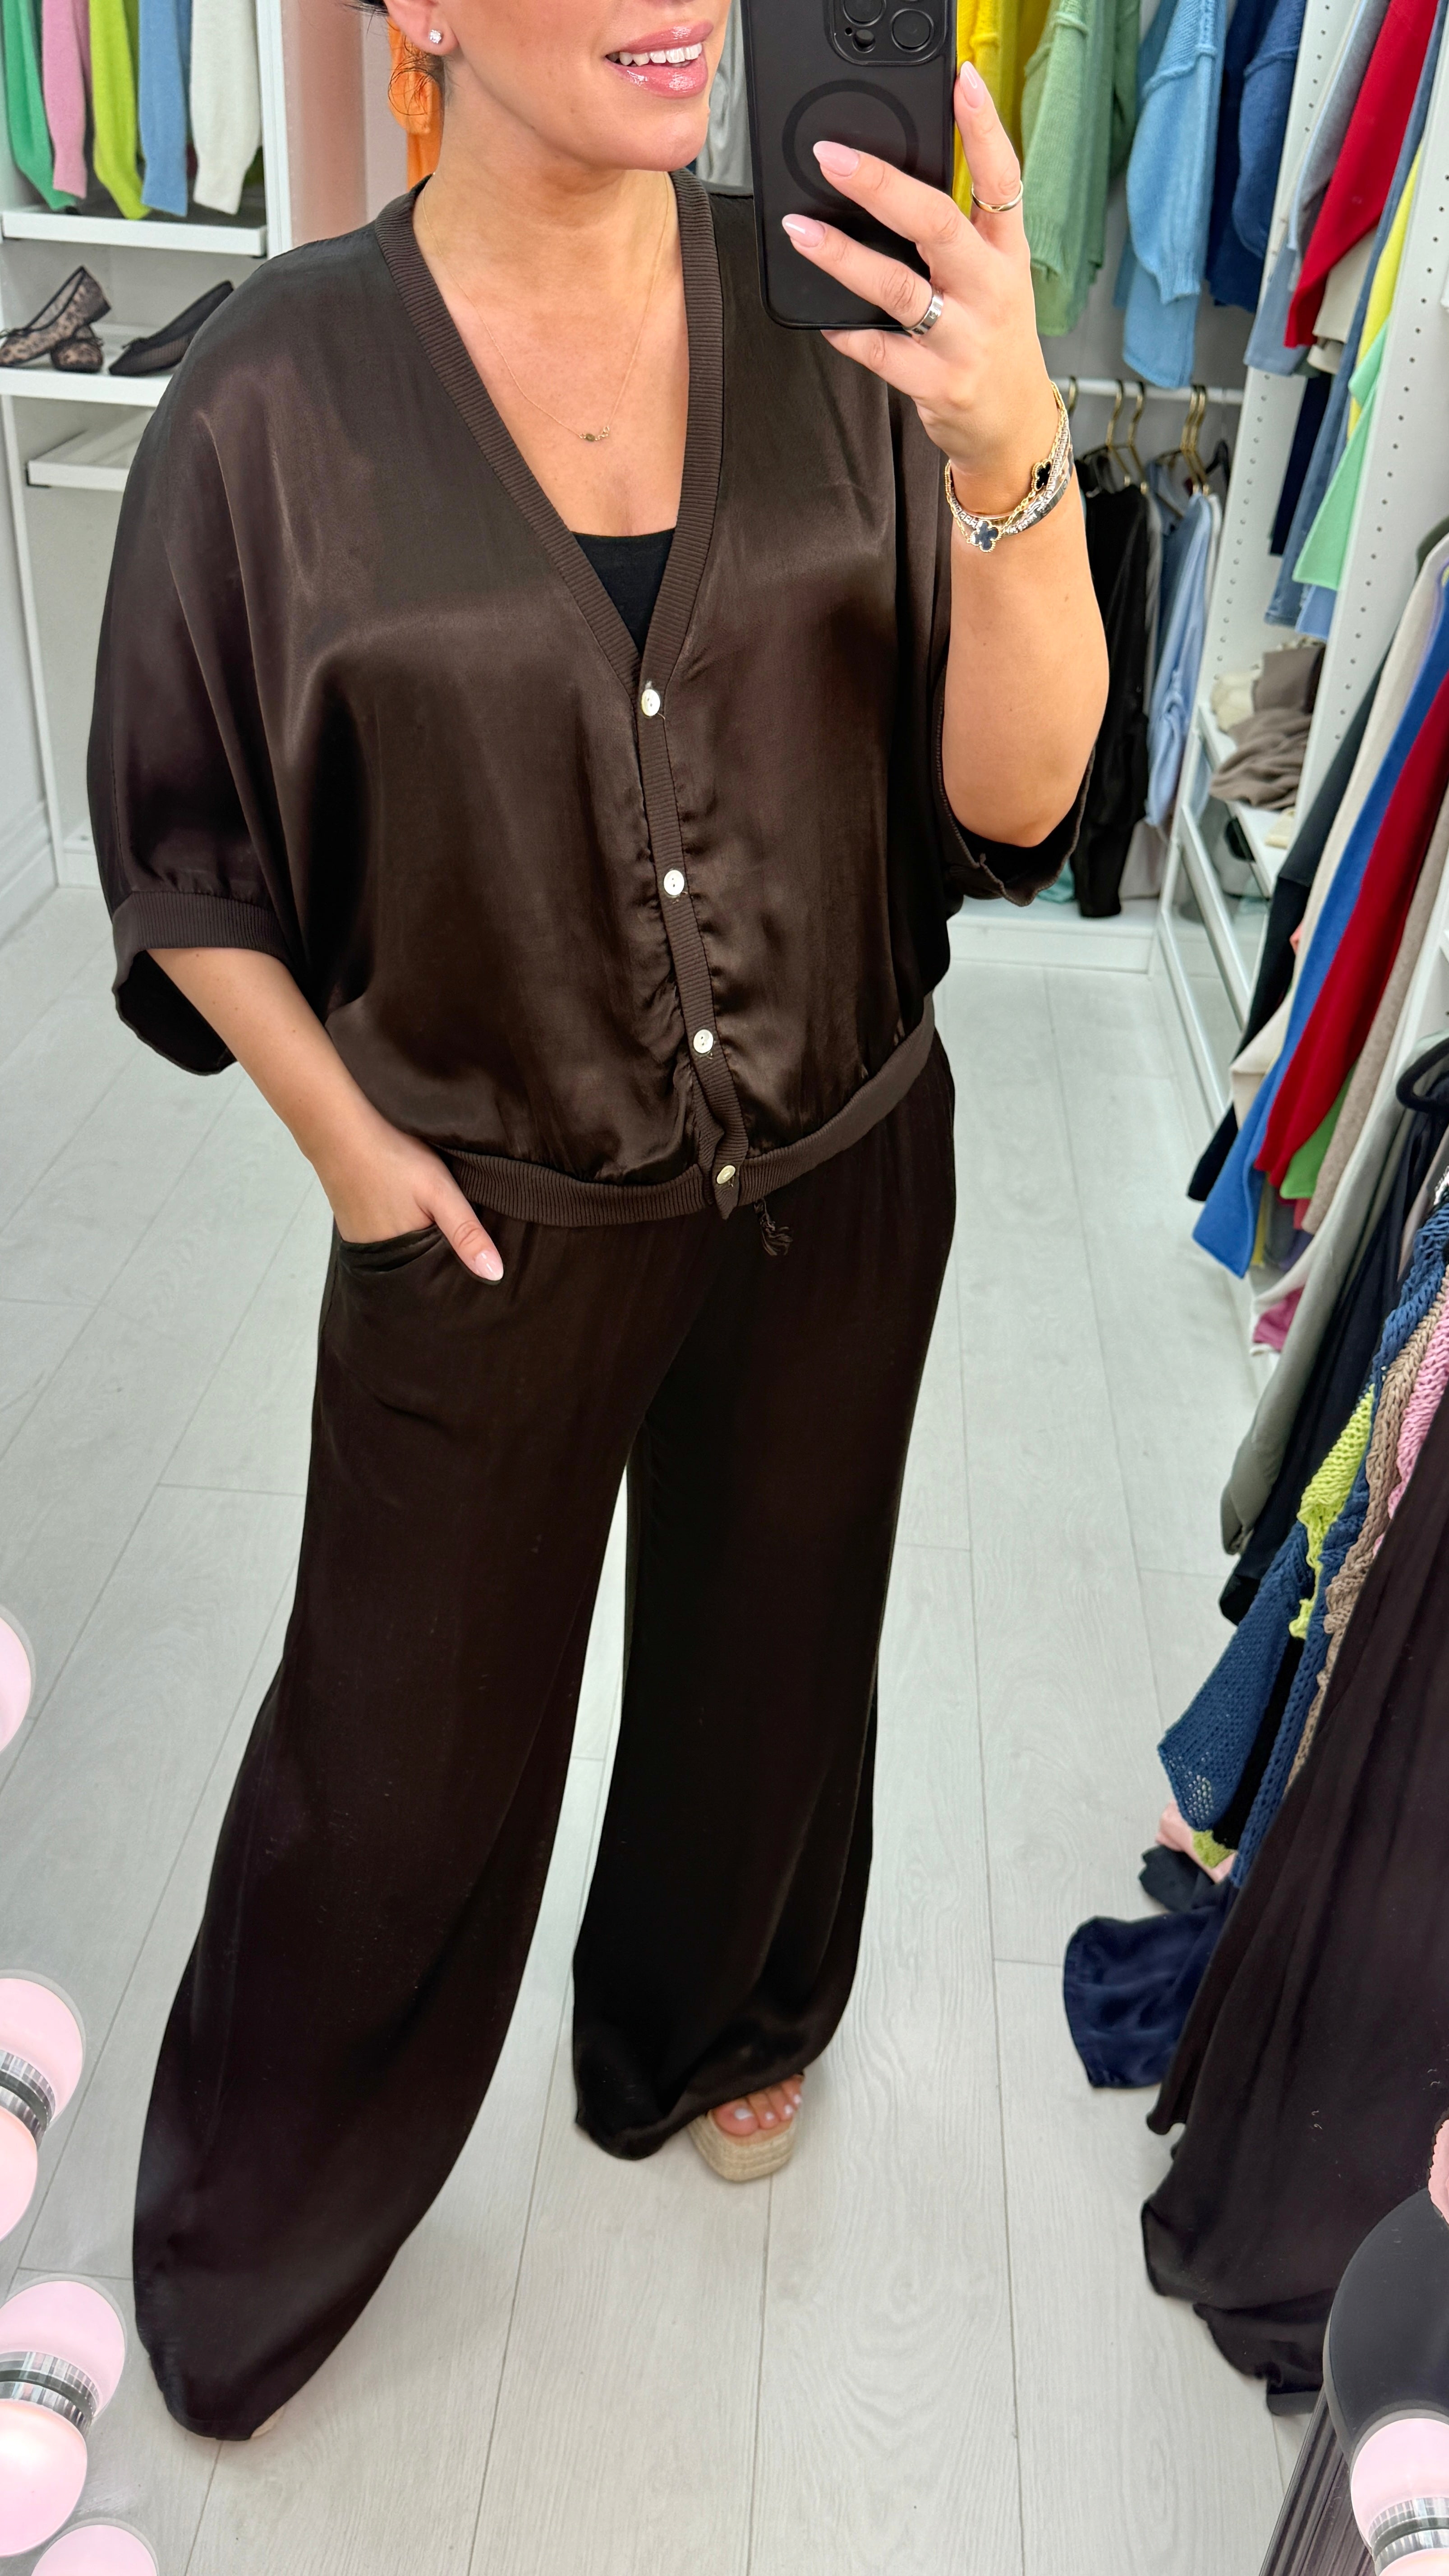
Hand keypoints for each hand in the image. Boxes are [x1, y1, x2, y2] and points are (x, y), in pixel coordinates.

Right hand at [316, 1111, 503, 1279]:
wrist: (338, 1129)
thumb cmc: (391, 1156)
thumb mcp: (440, 1192)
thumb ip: (467, 1233)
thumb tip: (495, 1275)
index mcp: (404, 1257)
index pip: (439, 1274)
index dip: (458, 1263)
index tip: (472, 1247)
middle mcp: (380, 1258)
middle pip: (420, 1264)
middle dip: (438, 1253)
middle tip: (448, 1223)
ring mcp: (362, 1242)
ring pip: (403, 1250)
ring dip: (417, 1239)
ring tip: (425, 1214)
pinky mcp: (352, 1227)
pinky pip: (384, 1237)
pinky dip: (397, 1227)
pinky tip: (402, 1207)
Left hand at [779, 61, 1057, 517]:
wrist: (1012, 428)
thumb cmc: (993, 342)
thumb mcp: (995, 280)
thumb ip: (959, 235)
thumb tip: (890, 187)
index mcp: (1006, 254)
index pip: (1003, 180)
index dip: (984, 129)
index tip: (963, 81)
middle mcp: (991, 289)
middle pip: (937, 224)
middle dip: (881, 186)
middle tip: (832, 158)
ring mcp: (966, 338)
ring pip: (899, 289)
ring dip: (844, 258)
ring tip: (801, 231)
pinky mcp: (940, 383)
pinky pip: (881, 352)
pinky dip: (848, 333)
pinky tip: (825, 320)